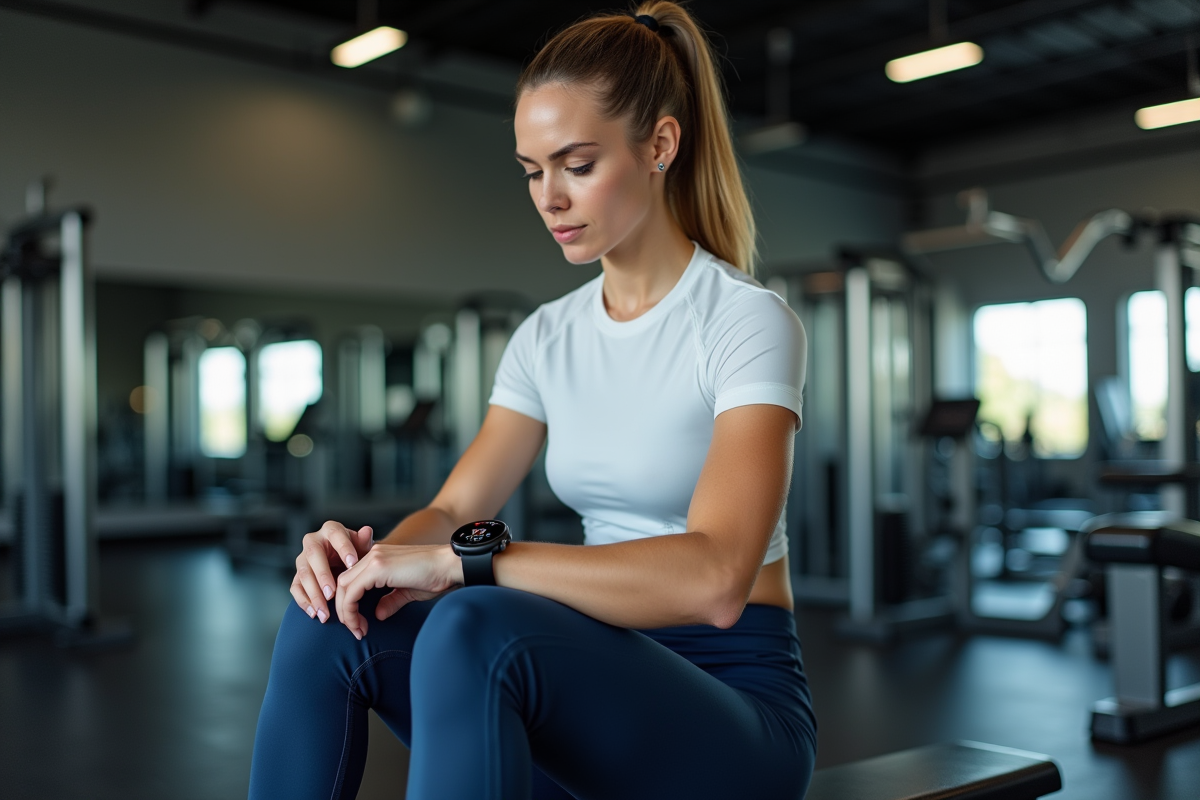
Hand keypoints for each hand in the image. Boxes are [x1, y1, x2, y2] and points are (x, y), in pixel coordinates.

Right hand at [291, 521, 373, 622]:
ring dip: (313, 594)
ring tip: (324, 611)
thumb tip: (366, 531)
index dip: (344, 549)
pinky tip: (314, 613)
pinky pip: (296, 588)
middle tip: (332, 593)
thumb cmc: (356, 552)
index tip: (353, 564)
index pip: (335, 535)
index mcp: (331, 530)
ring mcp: (303, 558)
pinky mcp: (298, 575)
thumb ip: (364, 541)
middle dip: (322, 575)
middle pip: (313, 555)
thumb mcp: (363, 546)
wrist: (347, 561)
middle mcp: (313, 541)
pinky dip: (304, 601)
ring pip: (304, 574)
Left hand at [335, 544, 463, 639]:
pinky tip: (359, 623)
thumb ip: (390, 600)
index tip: (359, 624)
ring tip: (357, 629)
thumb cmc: (436, 576)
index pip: (351, 580)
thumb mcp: (408, 591)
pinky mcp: (377, 568)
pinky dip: (350, 609)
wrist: (450, 565)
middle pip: (342, 583)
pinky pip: (352, 592)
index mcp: (378, 557)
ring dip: (345, 611)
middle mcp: (372, 554)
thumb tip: (378, 614)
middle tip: (355, 629)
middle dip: (343, 609)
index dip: (349, 603)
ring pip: (343, 587)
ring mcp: (374, 559)